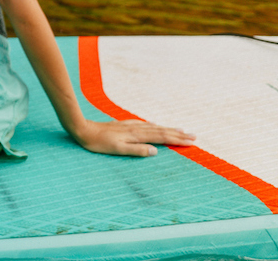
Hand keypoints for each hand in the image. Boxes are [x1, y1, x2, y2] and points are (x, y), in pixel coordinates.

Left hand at [72, 118, 196, 156]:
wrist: (83, 129)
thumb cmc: (99, 143)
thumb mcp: (118, 150)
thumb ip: (137, 150)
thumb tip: (156, 151)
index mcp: (137, 136)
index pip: (161, 137)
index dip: (177, 139)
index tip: (191, 141)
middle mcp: (135, 129)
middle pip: (161, 131)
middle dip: (178, 134)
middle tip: (194, 136)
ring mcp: (130, 126)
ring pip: (154, 127)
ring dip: (168, 129)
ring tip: (181, 130)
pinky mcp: (124, 125)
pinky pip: (144, 125)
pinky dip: (154, 126)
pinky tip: (155, 125)